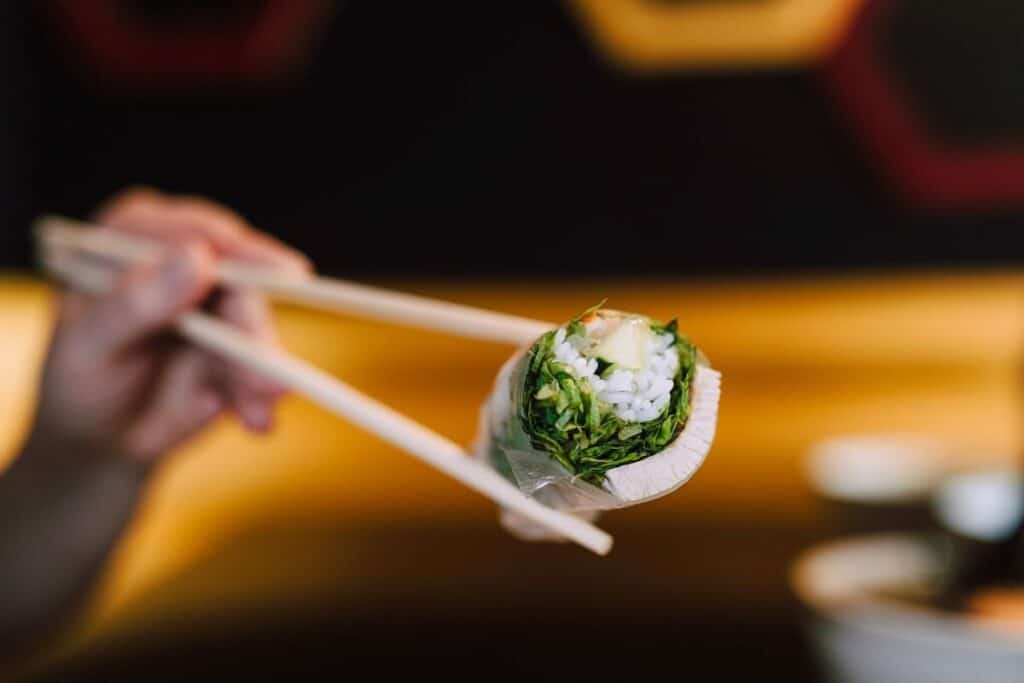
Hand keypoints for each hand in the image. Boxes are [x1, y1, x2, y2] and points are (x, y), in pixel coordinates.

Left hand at [26, 187, 310, 463]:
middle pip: (242, 280)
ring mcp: (218, 301)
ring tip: (255, 415)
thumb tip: (199, 258)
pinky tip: (256, 420)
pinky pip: (265, 363)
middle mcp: (185, 258)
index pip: (197, 230)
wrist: (102, 440)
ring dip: (262, 372)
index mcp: (136, 235)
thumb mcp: (90, 347)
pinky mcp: (242, 341)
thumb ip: (136, 303)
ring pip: (257, 324)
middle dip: (255, 331)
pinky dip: (262, 394)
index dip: (240, 252)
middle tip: (267, 380)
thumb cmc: (80, 382)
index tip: (282, 274)